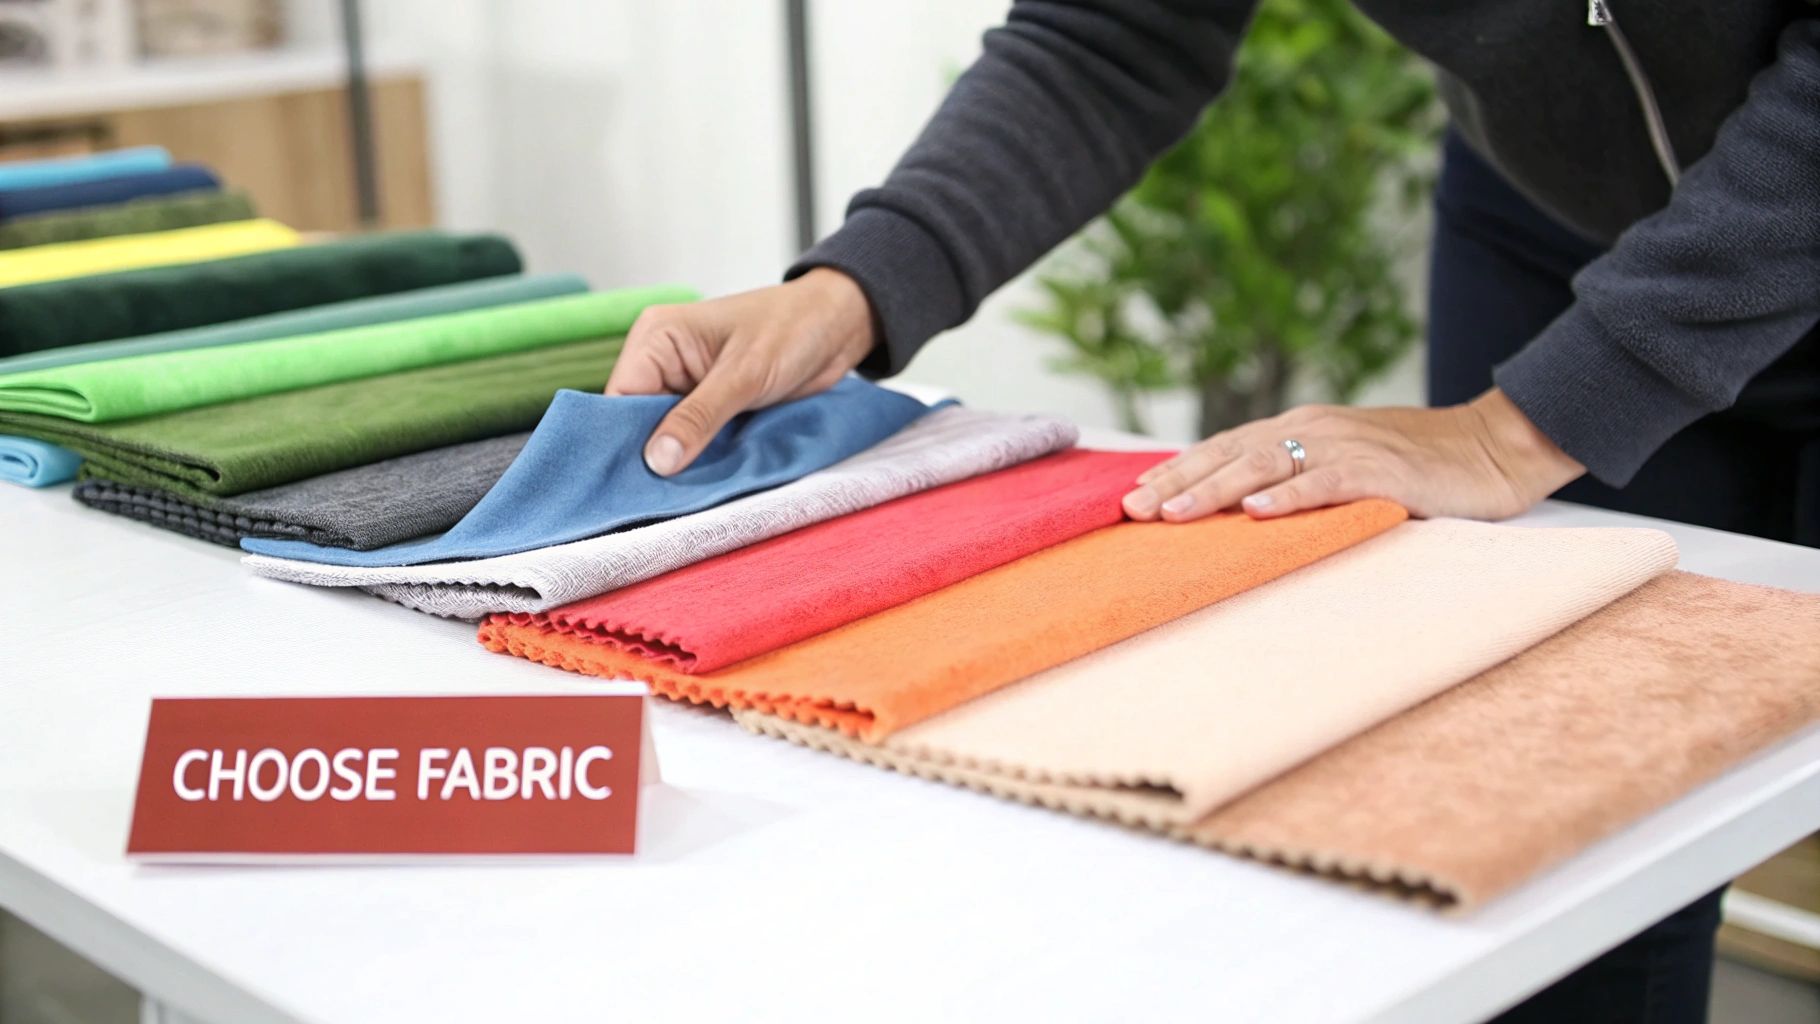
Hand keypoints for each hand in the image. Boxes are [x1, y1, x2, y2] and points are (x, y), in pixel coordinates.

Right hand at [606, 268, 876, 474]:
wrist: (839, 325)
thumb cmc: (794, 328)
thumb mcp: (745, 374)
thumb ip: (699, 416)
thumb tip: (657, 461)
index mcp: (657, 337)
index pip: (619, 398)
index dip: (624, 442)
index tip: (634, 485)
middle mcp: (662, 361)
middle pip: (636, 422)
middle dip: (651, 457)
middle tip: (657, 501)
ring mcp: (685, 385)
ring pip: (665, 435)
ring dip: (678, 463)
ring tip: (679, 499)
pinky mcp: (709, 404)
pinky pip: (692, 439)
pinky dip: (698, 459)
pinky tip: (701, 485)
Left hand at [1121, 389, 1583, 522]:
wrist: (1494, 448)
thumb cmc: (1415, 466)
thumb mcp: (1343, 467)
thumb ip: (1294, 479)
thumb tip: (1235, 510)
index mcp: (1299, 428)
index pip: (1223, 447)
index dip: (1176, 470)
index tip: (1130, 499)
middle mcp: (1314, 429)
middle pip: (1231, 453)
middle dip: (1177, 482)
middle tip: (1132, 511)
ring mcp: (1348, 447)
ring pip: (1267, 464)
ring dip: (1216, 489)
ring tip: (1175, 514)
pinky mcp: (1383, 471)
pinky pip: (1327, 481)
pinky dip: (1289, 496)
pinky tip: (1257, 511)